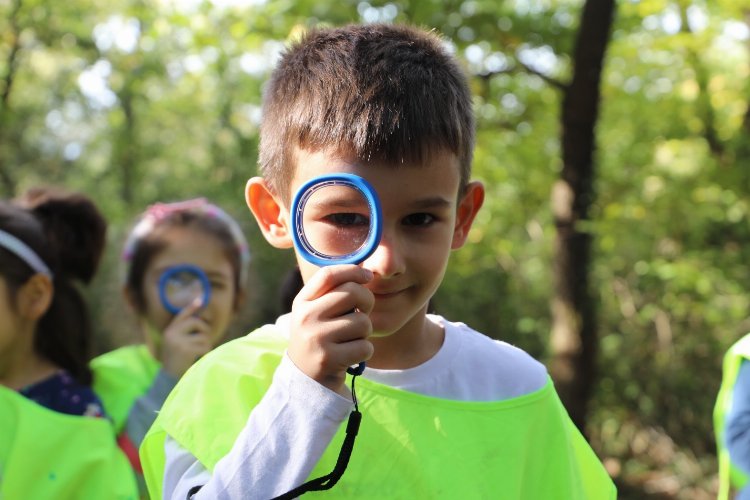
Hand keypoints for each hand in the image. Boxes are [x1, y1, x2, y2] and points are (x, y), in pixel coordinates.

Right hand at [159, 298, 212, 377]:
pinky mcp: (186, 350)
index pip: (181, 315)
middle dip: (204, 329)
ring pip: (203, 336)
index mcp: (169, 331)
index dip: (191, 307)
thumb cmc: (177, 361)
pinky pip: (204, 346)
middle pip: (195, 322)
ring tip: (199, 352)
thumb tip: (201, 320)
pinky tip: (199, 358)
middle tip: (205, 339)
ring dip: (206, 344)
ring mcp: (178, 342)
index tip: (200, 300)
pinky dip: (206, 352)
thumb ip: (185, 333)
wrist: (169, 379)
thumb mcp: (177, 344)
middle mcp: (171, 334)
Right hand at [288, 265, 374, 396]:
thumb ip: (334, 293)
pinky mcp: (329, 359)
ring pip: (363, 322)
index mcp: (302, 302)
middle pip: (351, 293)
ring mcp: (316, 338)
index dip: (352, 270)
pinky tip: (351, 356)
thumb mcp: (317, 314)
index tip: (367, 275)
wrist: (307, 381)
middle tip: (363, 313)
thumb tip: (365, 272)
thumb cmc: (320, 339)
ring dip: (365, 333)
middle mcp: (305, 317)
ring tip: (351, 340)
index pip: (328, 275)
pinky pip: (365, 346)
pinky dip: (364, 352)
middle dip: (367, 302)